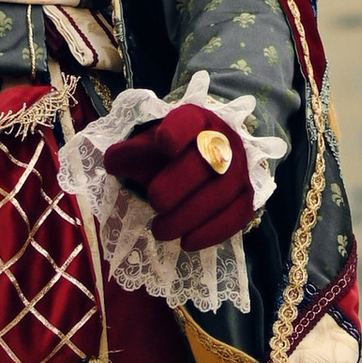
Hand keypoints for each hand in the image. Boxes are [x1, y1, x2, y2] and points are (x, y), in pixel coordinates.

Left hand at [100, 100, 254, 250]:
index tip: (163, 143)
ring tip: (159, 231)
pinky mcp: (247, 196)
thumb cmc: (167, 154)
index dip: (179, 130)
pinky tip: (187, 243)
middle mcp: (223, 139)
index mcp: (195, 119)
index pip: (190, 120)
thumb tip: (113, 163)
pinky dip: (212, 232)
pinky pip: (237, 215)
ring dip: (189, 215)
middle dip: (180, 183)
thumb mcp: (146, 147)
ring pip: (222, 192)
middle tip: (154, 202)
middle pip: (208, 159)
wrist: (200, 163)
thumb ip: (129, 153)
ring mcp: (240, 168)